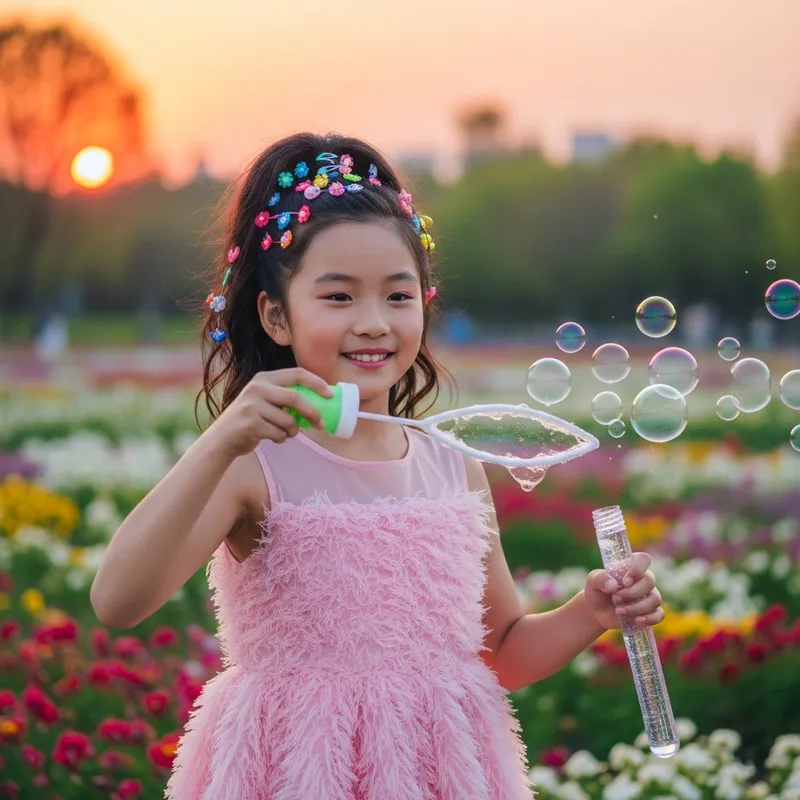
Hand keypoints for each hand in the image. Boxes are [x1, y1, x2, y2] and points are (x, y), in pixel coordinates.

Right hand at [208, 368, 332, 458]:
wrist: (222, 438)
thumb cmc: (250, 419)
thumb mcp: (263, 400)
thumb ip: (283, 396)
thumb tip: (320, 401)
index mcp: (263, 378)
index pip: (296, 374)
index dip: (316, 383)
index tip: (330, 395)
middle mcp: (257, 388)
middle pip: (296, 398)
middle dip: (313, 412)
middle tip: (321, 424)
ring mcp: (252, 406)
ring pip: (288, 420)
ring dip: (293, 431)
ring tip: (286, 434)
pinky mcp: (251, 424)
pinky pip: (279, 433)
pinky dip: (281, 439)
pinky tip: (272, 437)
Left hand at [584, 553, 664, 630]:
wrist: (597, 611)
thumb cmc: (598, 590)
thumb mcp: (593, 581)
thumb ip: (600, 578)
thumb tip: (613, 585)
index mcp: (630, 567)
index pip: (643, 559)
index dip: (637, 569)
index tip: (625, 581)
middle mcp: (643, 580)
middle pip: (649, 582)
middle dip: (631, 593)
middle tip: (615, 599)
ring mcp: (648, 596)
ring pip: (655, 599)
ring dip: (636, 607)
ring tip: (618, 611)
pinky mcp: (650, 612)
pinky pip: (659, 614)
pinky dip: (650, 618)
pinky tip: (637, 621)